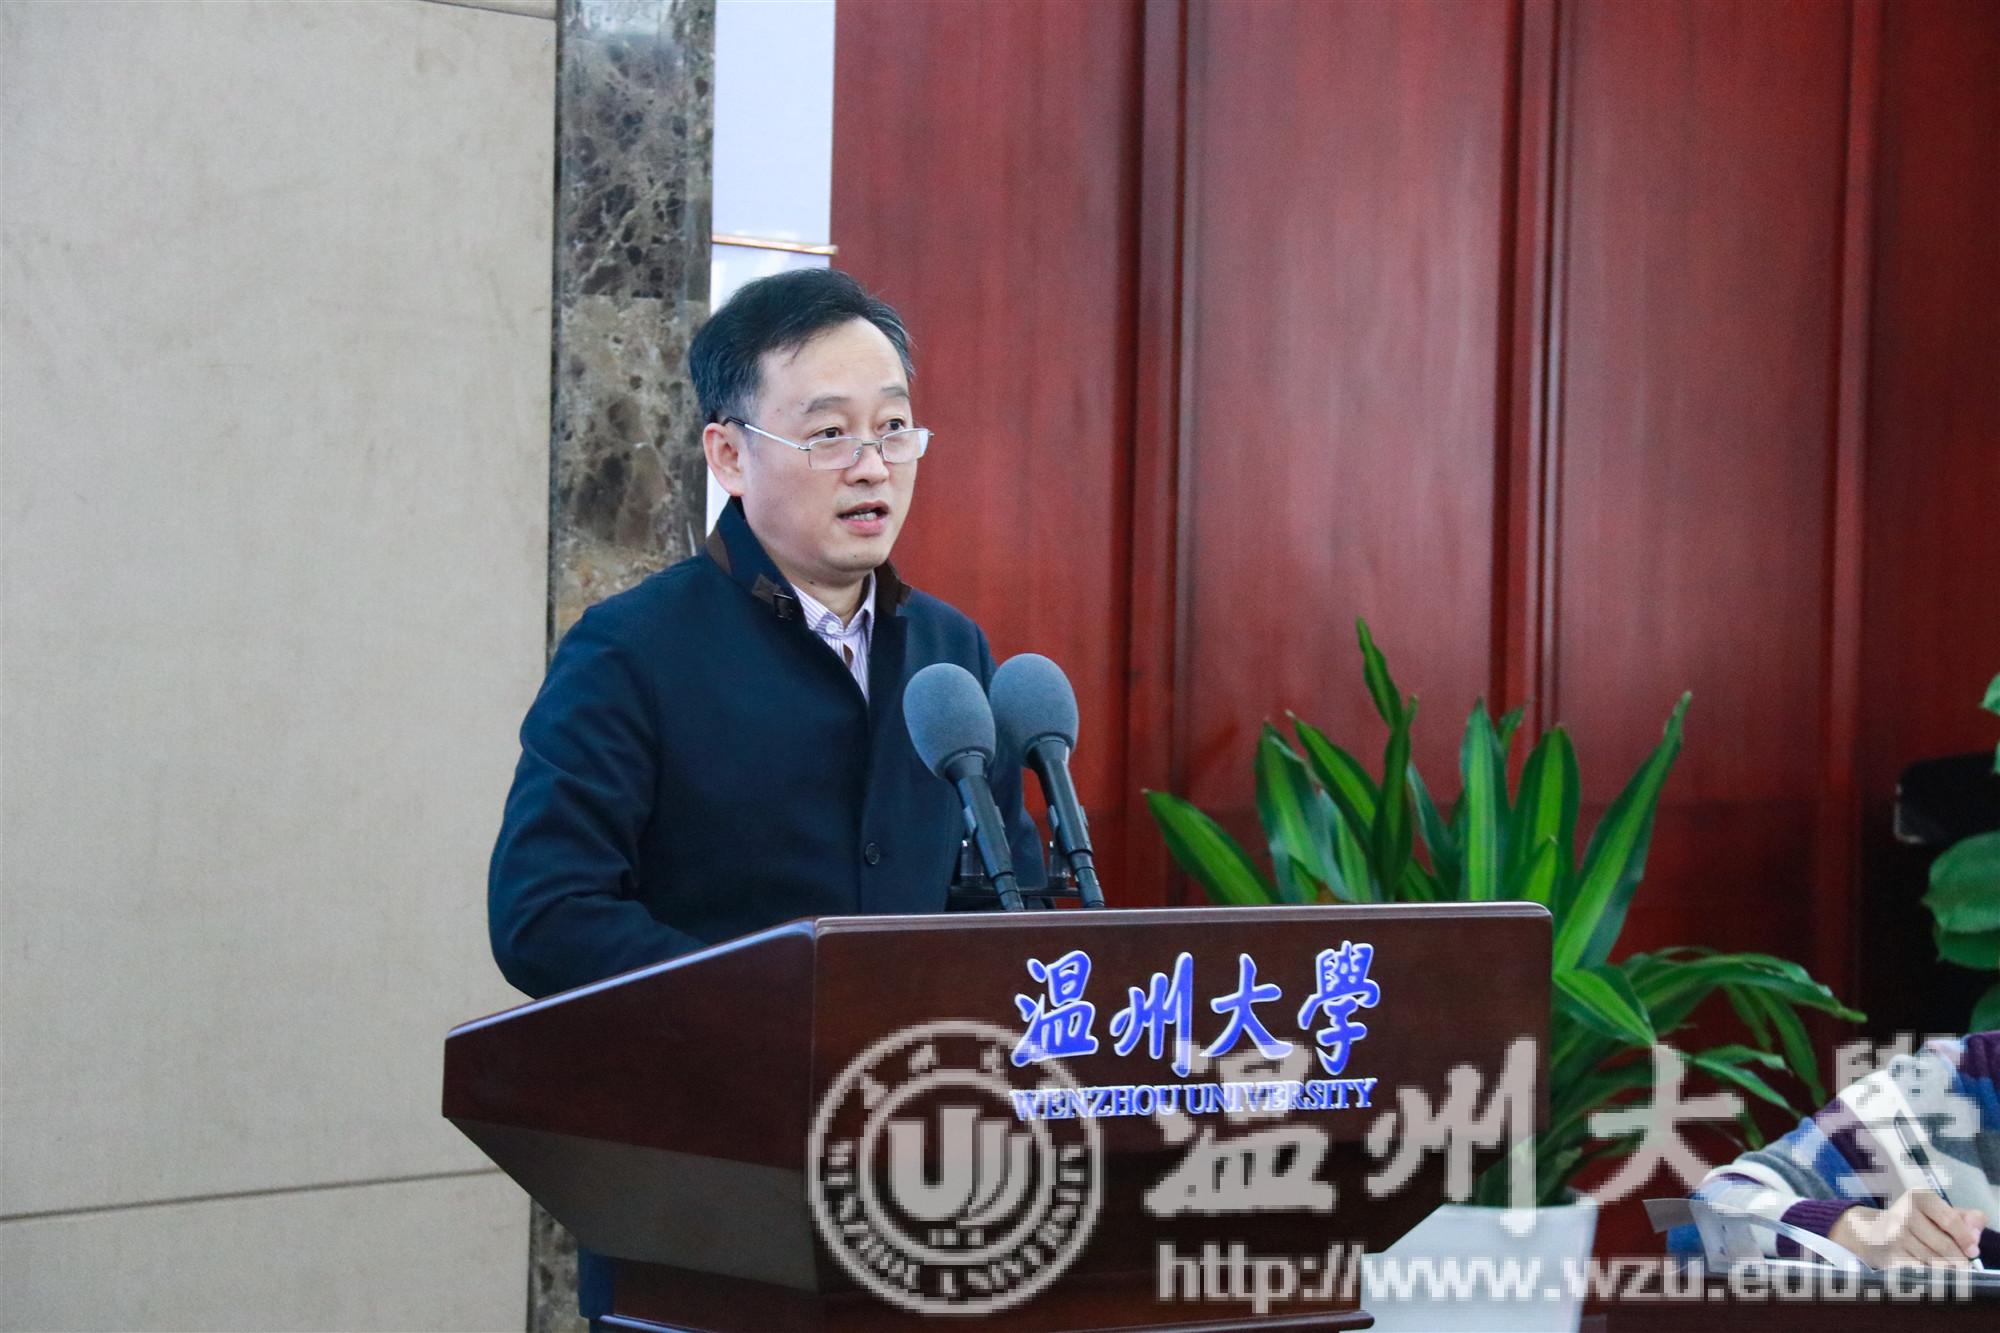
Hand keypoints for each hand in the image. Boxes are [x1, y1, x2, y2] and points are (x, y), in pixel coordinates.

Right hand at [1830, 1190, 1985, 1267]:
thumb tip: (1977, 1228)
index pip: (1950, 1220)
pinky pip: (1920, 1270)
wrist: (1871, 1231)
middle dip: (1958, 1258)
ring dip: (1945, 1267)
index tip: (1973, 1251)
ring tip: (1946, 1266)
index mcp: (1919, 1197)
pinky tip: (1929, 1268)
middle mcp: (1904, 1212)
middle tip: (1963, 1264)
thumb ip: (1963, 1217)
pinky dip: (1929, 1273)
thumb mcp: (1936, 1212)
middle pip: (1944, 1244)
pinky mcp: (1889, 1254)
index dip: (1966, 1238)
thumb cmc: (1913, 1221)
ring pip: (1933, 1259)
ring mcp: (1894, 1235)